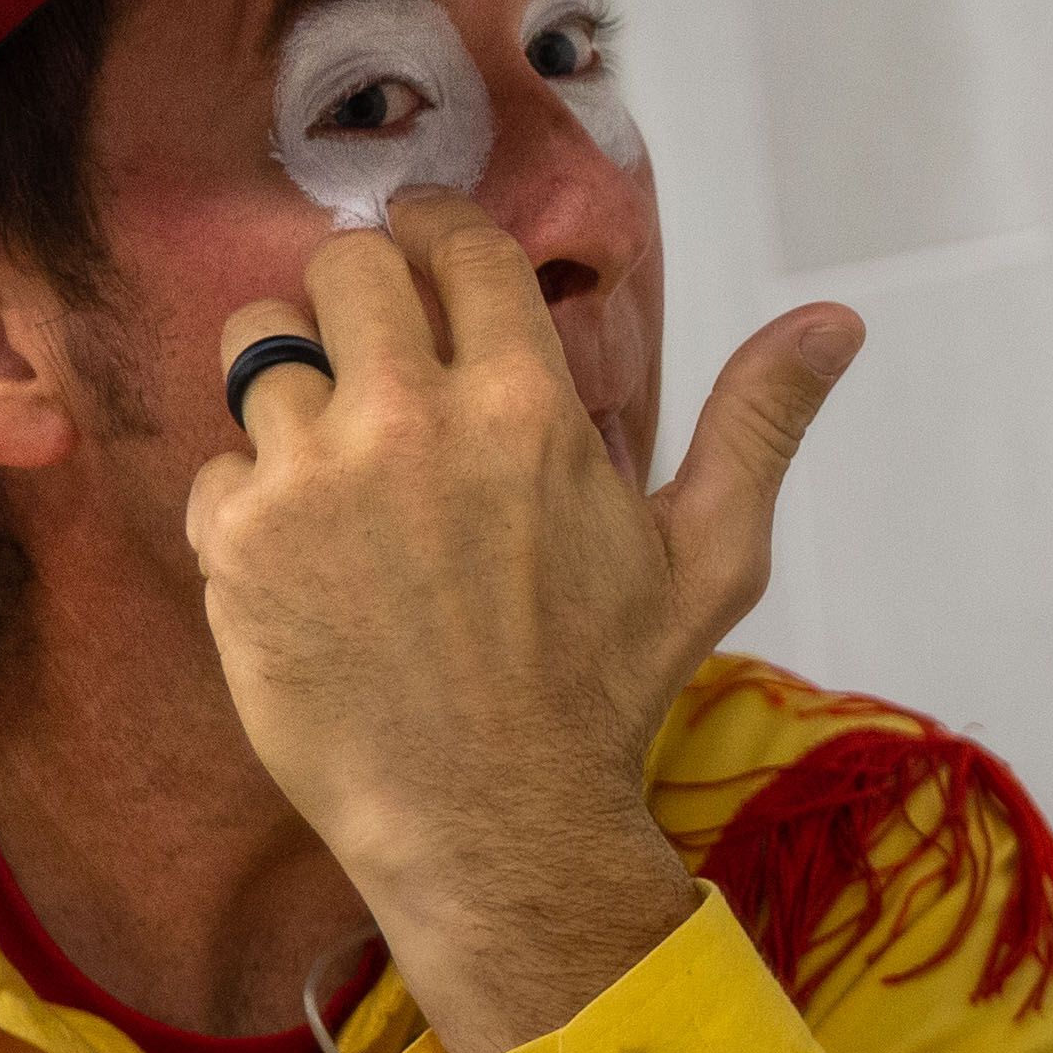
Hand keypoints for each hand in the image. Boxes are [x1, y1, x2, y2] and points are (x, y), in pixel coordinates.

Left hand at [188, 194, 863, 1052]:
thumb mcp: (707, 557)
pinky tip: (304, 547)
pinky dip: (248, 492)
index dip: (439, 230)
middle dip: (358, 290)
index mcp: (525, 406)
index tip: (426, 244)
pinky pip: (217, 461)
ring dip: (293, 382)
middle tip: (374, 344)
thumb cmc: (600, 693)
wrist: (490, 822)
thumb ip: (758, 422)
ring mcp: (309, 479)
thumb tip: (836, 321)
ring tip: (332, 445)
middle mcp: (408, 421)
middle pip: (343, 266)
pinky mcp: (237, 544)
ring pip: (259, 348)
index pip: (458, 243)